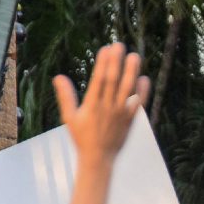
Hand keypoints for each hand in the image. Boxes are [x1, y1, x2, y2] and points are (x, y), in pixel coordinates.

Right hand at [52, 43, 150, 165]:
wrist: (98, 159)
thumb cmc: (82, 138)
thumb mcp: (69, 118)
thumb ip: (65, 97)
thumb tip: (58, 77)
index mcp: (92, 105)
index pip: (99, 80)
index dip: (103, 63)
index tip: (105, 49)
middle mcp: (108, 107)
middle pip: (114, 81)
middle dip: (117, 62)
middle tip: (119, 45)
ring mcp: (121, 114)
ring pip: (128, 89)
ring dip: (132, 72)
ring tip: (134, 56)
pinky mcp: (130, 120)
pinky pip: (138, 104)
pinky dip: (142, 92)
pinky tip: (144, 78)